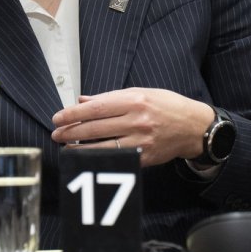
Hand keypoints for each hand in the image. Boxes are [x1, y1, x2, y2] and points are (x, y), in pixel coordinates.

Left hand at [51, 88, 214, 167]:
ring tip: (65, 146)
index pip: (96, 107)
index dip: (74, 113)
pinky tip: (86, 157)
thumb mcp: (142, 92)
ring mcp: (141, 140)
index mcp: (135, 100)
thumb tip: (84, 100)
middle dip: (72, 131)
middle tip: (56, 133)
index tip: (59, 117)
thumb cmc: (167, 106)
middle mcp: (137, 120)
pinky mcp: (145, 157)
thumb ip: (111, 97)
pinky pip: (116, 159)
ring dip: (80, 148)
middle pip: (96, 127)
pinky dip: (98, 158)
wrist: (194, 127)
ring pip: (103, 146)